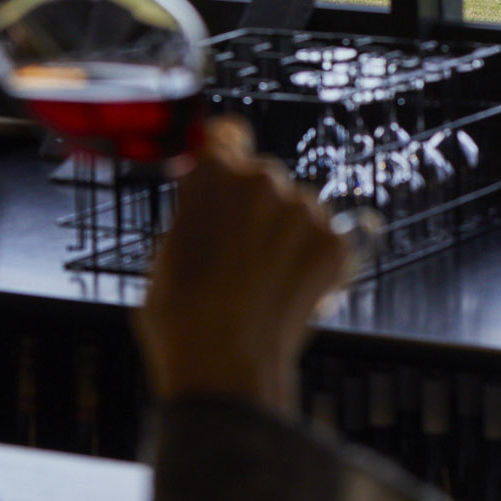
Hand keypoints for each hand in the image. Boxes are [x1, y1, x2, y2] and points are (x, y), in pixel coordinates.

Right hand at [137, 119, 350, 419]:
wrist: (225, 365)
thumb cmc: (183, 317)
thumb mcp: (165, 250)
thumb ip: (191, 211)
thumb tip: (203, 200)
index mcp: (215, 174)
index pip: (227, 135)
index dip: (223, 154)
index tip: (224, 170)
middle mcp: (266, 181)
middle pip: (263, 177)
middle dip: (252, 204)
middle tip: (236, 250)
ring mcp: (305, 211)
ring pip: (296, 208)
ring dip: (284, 232)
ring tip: (261, 280)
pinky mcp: (335, 242)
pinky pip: (324, 238)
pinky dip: (311, 258)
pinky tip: (287, 289)